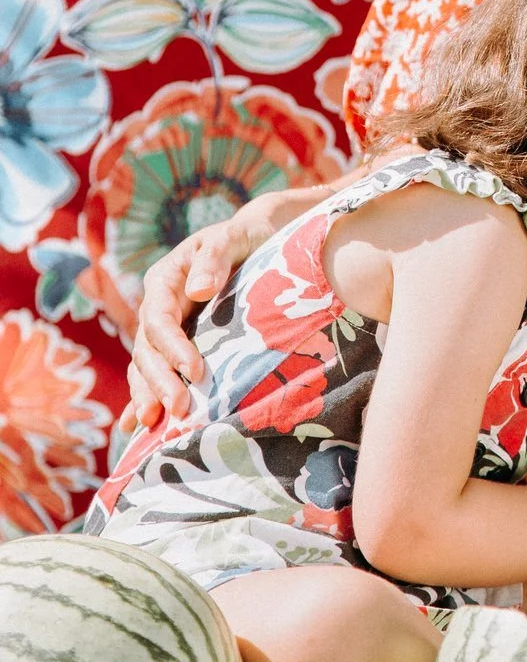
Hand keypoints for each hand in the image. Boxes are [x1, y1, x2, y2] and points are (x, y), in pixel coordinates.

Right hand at [120, 191, 309, 432]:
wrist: (257, 238)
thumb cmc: (245, 236)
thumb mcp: (231, 237)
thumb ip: (214, 258)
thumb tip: (197, 291)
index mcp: (165, 280)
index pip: (159, 321)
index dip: (173, 348)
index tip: (195, 372)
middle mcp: (159, 306)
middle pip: (148, 349)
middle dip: (160, 381)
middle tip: (180, 409)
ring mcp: (166, 327)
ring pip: (146, 365)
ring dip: (149, 394)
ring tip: (156, 424)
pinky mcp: (177, 343)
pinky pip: (154, 371)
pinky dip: (143, 396)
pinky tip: (134, 425)